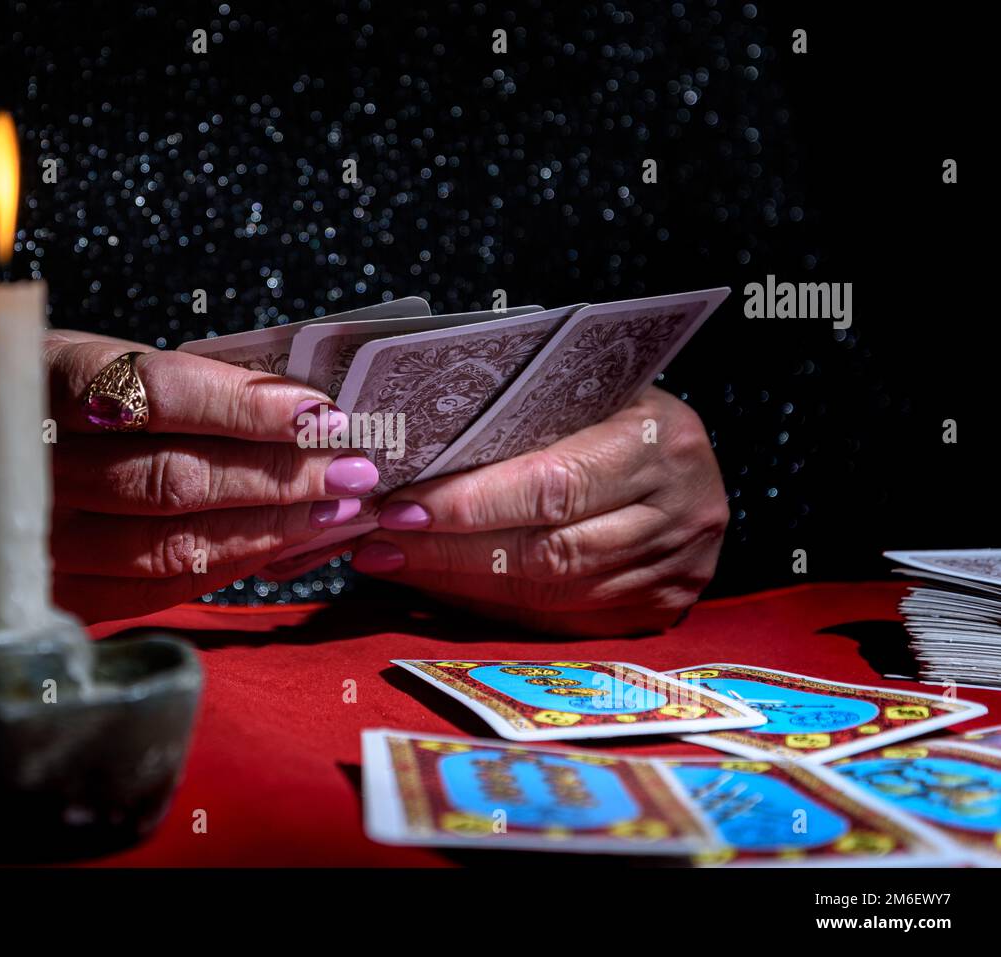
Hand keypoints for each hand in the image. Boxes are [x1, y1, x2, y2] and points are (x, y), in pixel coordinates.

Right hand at [44, 330, 375, 621]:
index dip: (246, 406)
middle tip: (353, 467)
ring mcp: (38, 541)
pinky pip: (159, 588)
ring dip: (270, 527)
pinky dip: (233, 565)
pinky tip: (285, 545)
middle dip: (279, 474)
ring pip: (173, 544)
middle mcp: (29, 468)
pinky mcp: (58, 592)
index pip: (158, 395)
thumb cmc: (50, 397)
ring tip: (335, 507)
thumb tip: (297, 408)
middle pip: (175, 479)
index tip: (319, 410)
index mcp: (40, 381)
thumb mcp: (94, 359)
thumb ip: (177, 383)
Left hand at [348, 387, 728, 635]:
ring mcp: (677, 570)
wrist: (688, 455)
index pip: (551, 485)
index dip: (471, 504)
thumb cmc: (619, 406)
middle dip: (449, 552)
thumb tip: (415, 450)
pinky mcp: (662, 609)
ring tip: (393, 563)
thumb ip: (519, 417)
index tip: (400, 507)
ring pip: (550, 595)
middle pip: (547, 552)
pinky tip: (441, 588)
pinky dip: (492, 607)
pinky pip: (562, 622)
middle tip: (377, 543)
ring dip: (459, 584)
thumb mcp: (585, 390)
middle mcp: (682, 512)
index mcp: (661, 442)